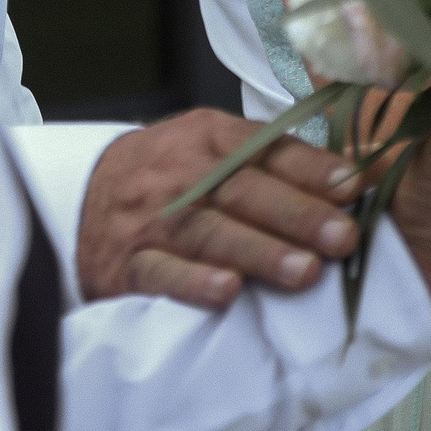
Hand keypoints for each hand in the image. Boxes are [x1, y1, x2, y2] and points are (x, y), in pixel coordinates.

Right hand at [76, 110, 357, 307]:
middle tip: (343, 239)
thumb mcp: (213, 145)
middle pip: (244, 191)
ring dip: (259, 252)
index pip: (267, 149)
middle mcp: (182, 174)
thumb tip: (354, 174)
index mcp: (210, 137)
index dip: (311, 168)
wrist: (75, 196)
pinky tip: (226, 293)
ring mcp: (150, 219)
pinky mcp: (123, 264)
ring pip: (208, 233)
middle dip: (298, 215)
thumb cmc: (170, 174)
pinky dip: (192, 282)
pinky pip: (158, 272)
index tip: (353, 187)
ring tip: (304, 271)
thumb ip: (273, 157)